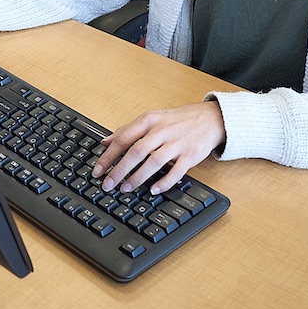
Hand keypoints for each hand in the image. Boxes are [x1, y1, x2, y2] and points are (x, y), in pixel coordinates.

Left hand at [91, 101, 225, 194]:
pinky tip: (154, 190)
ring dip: (138, 177)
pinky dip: (164, 182)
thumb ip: (128, 130)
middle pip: (136, 151)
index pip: (123, 138)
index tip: (97, 170)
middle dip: (119, 170)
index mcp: (149, 120)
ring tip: (126, 188)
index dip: (108, 156)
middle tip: (107, 184)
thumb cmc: (177, 120)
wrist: (210, 118)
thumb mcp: (151, 118)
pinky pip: (176, 171)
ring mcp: (176, 143)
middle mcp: (161, 131)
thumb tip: (105, 141)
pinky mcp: (191, 155)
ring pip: (154, 161)